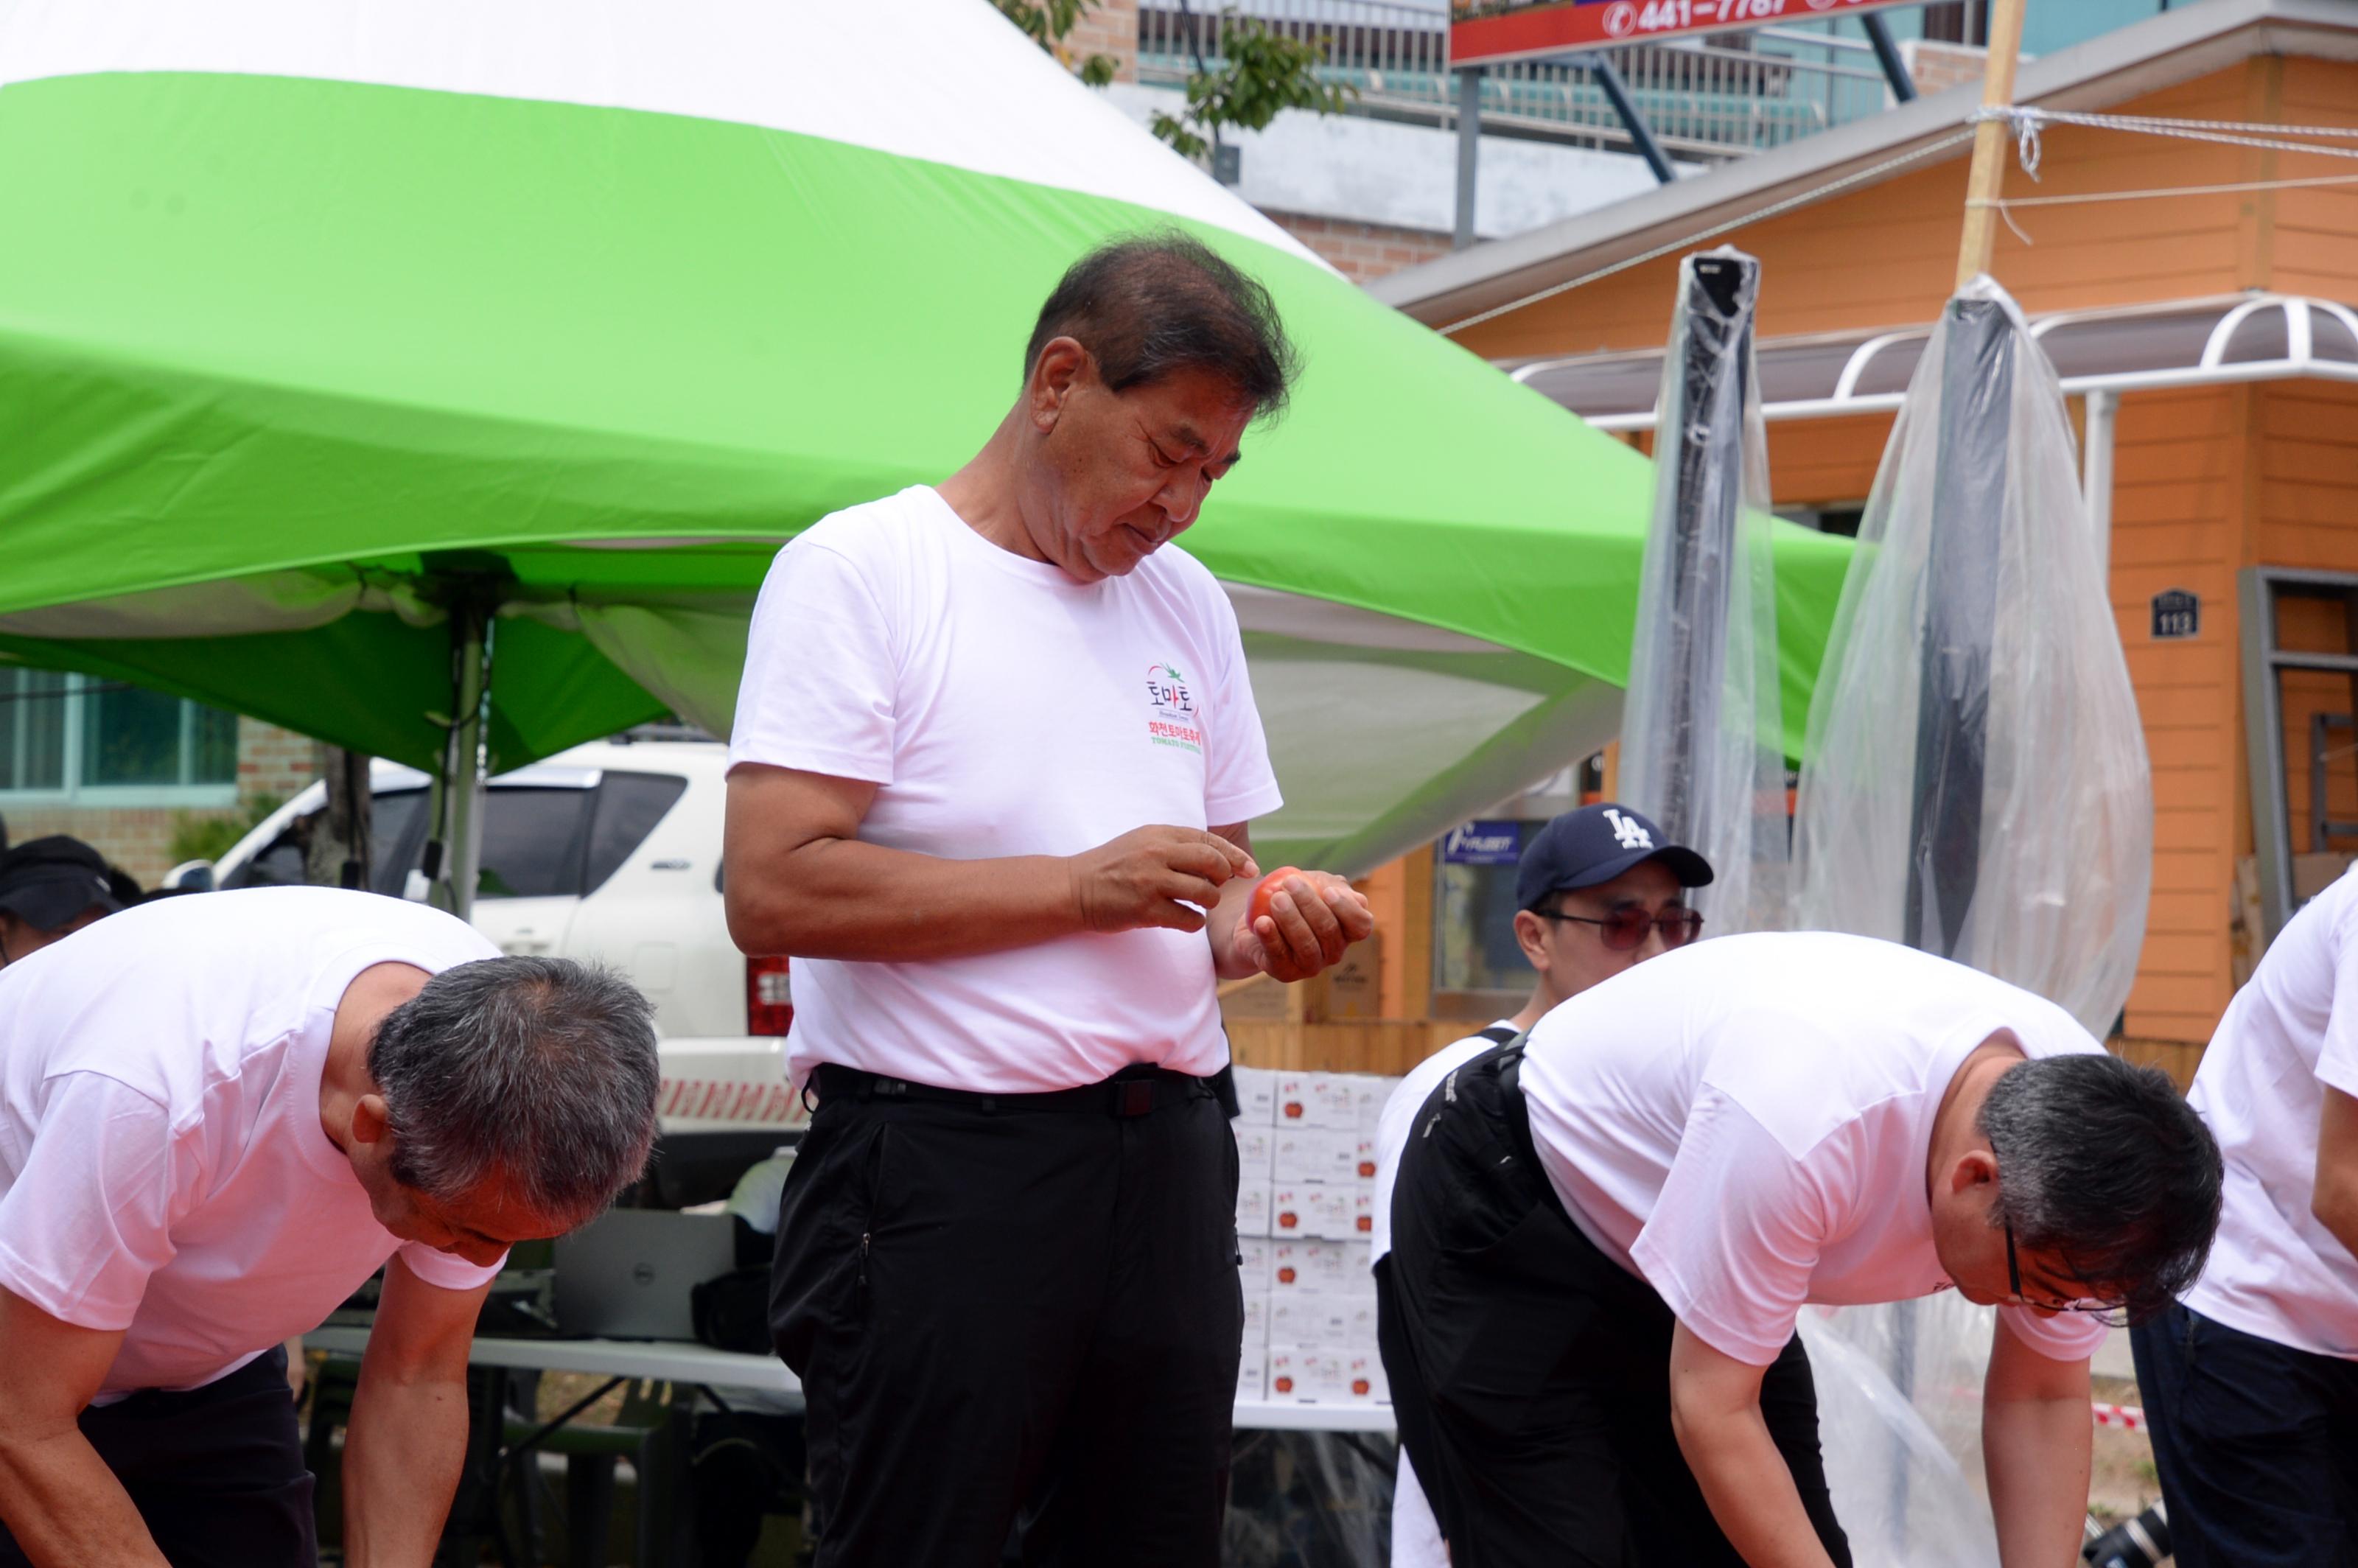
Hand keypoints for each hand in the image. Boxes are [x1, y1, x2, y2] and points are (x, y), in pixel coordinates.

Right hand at [1069, 826, 1258, 934]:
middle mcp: (1157, 854)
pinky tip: (1185, 920)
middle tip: (1218, 887)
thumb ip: (1175, 844)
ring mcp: (1151, 882)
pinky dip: (1194, 922)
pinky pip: (1188, 919)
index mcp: (1159, 834)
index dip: (1235, 856)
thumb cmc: (1112, 867)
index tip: (1250, 869)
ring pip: (1205, 893)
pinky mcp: (1145, 909)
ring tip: (1198, 903)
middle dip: (1224, 877)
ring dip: (1209, 902)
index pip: (1209, 840)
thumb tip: (1219, 857)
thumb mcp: (1142, 842)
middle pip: (1213, 863)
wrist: (1073, 888)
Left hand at [1232, 869, 1373, 981]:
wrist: (1257, 918)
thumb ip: (1333, 884)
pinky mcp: (1285, 972)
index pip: (1361, 925)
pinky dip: (1270, 937)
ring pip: (1306, 945)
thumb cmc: (1295, 899)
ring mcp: (1310, 965)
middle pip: (1329, 930)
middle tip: (1290, 883)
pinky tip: (1262, 921)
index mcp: (1347, 931)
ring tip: (1276, 898)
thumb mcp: (1316, 884)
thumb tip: (1339, 892)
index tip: (1328, 891)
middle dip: (1309, 904)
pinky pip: (1279, 956)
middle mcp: (1334, 952)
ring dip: (1291, 919)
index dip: (1347, 909)